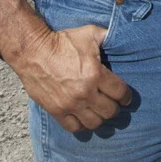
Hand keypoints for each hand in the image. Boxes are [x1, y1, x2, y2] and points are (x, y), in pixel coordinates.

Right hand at [12, 25, 131, 132]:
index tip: (126, 97)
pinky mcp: (56, 110)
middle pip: (110, 111)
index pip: (120, 93)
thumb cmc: (63, 41)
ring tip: (100, 111)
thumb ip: (108, 37)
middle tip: (113, 103)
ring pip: (94, 123)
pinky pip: (74, 128)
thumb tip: (120, 36)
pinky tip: (84, 118)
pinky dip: (82, 126)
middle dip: (115, 107)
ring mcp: (70, 104)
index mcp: (95, 74)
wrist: (33, 51)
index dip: (126, 96)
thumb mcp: (90, 33)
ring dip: (100, 118)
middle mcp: (85, 92)